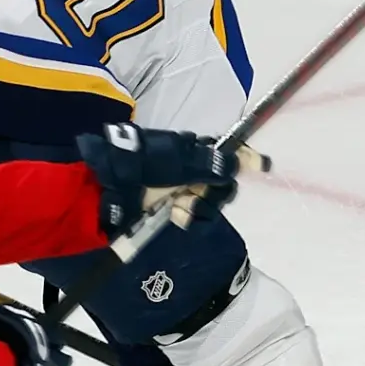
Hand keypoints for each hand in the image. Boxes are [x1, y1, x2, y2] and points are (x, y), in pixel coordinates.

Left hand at [78, 124, 264, 236]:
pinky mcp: (172, 208)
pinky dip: (190, 215)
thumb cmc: (139, 168)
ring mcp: (180, 188)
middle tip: (195, 194)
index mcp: (190, 149)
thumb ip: (209, 162)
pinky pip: (196, 214)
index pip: (226, 151)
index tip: (262, 166)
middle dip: (214, 189)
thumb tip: (239, 161)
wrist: (103, 191)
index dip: (244, 156)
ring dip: (200, 204)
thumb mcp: (175, 160)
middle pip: (222, 180)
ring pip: (211, 199)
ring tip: (179, 208)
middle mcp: (189, 167)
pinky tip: (176, 215)